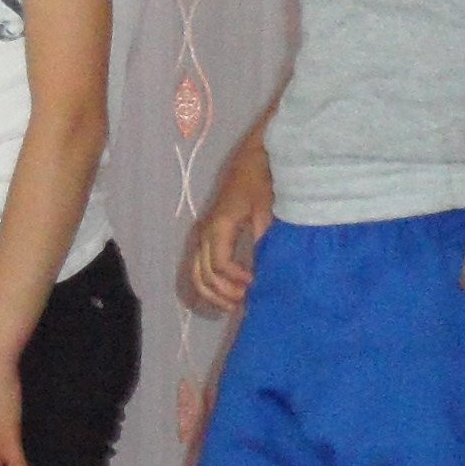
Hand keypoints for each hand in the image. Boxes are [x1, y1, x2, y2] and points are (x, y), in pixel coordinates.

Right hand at [181, 132, 275, 315]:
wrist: (250, 161)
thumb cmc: (261, 184)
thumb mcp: (267, 211)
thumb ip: (264, 240)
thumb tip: (265, 270)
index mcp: (219, 226)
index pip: (220, 264)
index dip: (236, 280)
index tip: (255, 284)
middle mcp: (204, 233)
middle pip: (204, 275)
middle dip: (224, 293)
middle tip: (246, 301)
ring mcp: (200, 235)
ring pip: (196, 275)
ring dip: (213, 294)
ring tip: (234, 304)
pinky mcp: (203, 237)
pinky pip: (198, 268)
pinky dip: (208, 285)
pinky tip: (226, 293)